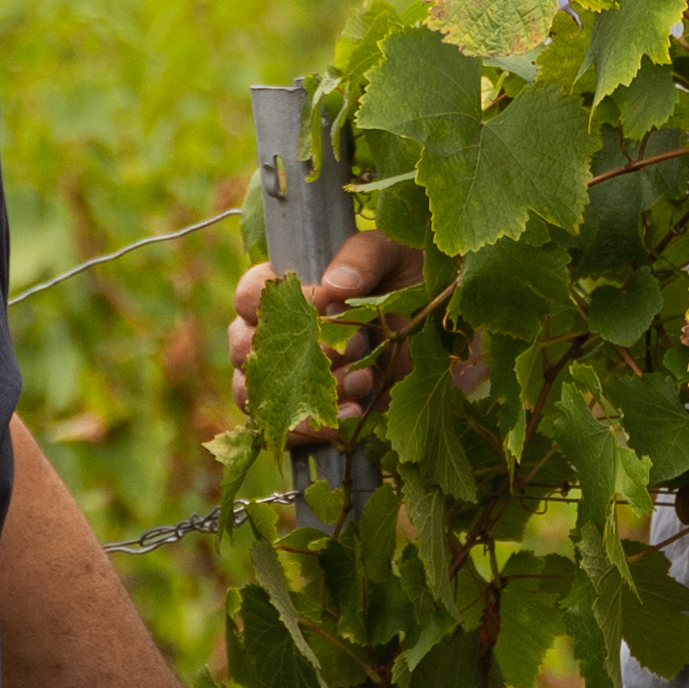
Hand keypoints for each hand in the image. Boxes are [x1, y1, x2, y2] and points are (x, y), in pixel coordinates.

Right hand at [226, 225, 418, 418]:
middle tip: (351, 347)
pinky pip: (287, 433)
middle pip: (244, 349)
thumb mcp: (394, 254)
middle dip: (295, 354)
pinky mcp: (313, 414)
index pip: (250, 295)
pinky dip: (314, 429)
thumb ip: (363, 257)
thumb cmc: (410, 281)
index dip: (275, 304)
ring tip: (361, 382)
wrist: (444, 334)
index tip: (321, 305)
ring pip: (259, 395)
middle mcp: (281, 335)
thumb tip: (332, 286)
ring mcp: (293, 378)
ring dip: (306, 394)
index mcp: (290, 290)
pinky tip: (355, 413)